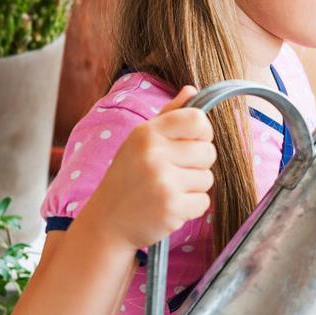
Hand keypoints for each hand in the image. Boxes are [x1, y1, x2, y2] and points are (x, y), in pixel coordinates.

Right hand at [79, 85, 216, 249]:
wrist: (107, 224)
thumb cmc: (127, 179)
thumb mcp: (140, 142)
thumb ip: (169, 116)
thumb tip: (192, 90)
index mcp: (146, 133)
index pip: (198, 119)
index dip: (201, 134)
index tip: (189, 144)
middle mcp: (154, 154)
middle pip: (208, 151)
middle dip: (197, 165)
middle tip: (171, 174)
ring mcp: (163, 181)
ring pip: (207, 178)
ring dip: (193, 188)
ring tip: (166, 191)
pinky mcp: (172, 207)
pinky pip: (204, 202)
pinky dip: (191, 207)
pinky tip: (168, 207)